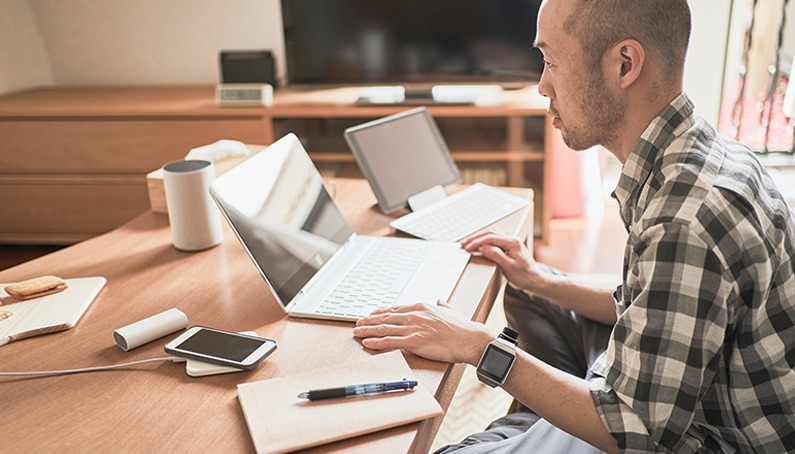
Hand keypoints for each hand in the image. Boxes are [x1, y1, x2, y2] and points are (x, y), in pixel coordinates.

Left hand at [352, 301, 493, 365]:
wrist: (470, 339)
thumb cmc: (463, 328)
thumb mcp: (451, 311)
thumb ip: (443, 305)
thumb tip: (441, 300)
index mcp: (421, 306)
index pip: (395, 309)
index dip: (380, 313)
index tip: (371, 315)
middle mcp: (414, 315)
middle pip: (386, 317)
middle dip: (369, 320)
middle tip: (358, 323)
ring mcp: (413, 328)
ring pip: (384, 328)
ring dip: (368, 330)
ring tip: (357, 332)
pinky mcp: (414, 341)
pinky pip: (390, 341)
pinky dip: (376, 341)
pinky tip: (367, 342)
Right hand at [459, 231, 544, 291]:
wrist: (535, 280)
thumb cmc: (524, 276)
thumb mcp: (509, 267)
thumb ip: (496, 255)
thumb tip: (484, 247)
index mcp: (512, 242)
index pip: (490, 238)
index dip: (476, 242)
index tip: (467, 247)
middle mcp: (512, 239)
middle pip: (489, 233)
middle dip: (475, 237)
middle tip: (463, 243)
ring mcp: (511, 241)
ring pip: (492, 234)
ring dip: (479, 237)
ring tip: (468, 242)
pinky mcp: (509, 246)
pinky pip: (495, 238)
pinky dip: (485, 239)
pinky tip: (480, 243)